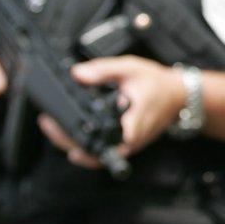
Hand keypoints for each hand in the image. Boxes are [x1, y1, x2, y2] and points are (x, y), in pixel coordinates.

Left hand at [37, 55, 185, 168]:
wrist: (177, 95)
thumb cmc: (157, 83)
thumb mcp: (131, 68)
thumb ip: (103, 70)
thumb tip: (77, 74)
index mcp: (132, 122)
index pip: (104, 140)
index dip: (78, 137)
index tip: (58, 124)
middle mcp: (129, 140)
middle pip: (92, 151)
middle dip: (66, 140)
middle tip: (47, 123)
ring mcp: (127, 147)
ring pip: (94, 155)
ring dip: (71, 143)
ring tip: (52, 126)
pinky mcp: (125, 147)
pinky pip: (101, 152)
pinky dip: (83, 145)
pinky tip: (69, 134)